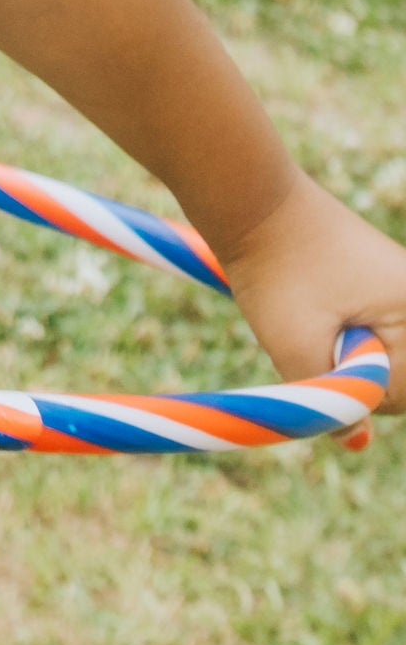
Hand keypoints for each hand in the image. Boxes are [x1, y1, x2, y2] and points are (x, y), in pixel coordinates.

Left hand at [218, 172, 405, 417]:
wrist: (253, 201)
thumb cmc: (276, 269)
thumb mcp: (296, 346)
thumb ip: (332, 403)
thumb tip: (357, 444)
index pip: (398, 397)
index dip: (354, 397)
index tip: (318, 362)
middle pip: (397, 381)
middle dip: (354, 377)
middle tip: (313, 334)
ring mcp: (402, 292)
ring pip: (382, 360)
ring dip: (345, 358)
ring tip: (313, 315)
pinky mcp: (382, 287)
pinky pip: (373, 336)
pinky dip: (344, 337)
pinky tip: (317, 308)